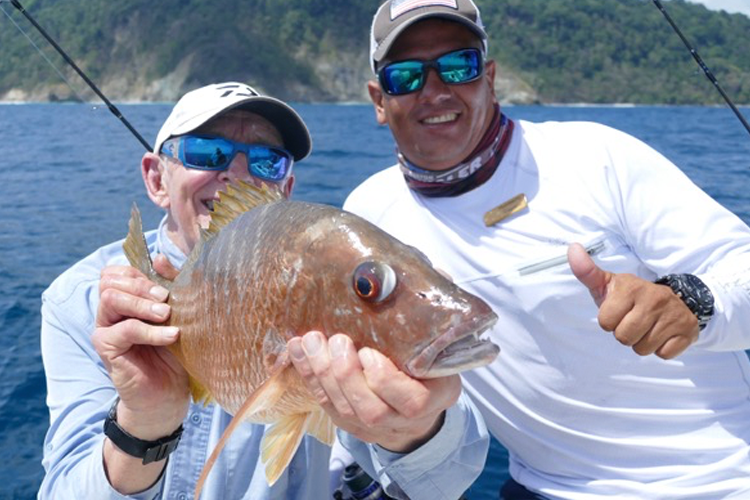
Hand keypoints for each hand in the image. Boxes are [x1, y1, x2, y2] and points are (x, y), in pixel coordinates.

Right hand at [91, 256, 188, 491]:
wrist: (167, 395)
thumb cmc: (175, 353)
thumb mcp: (178, 315)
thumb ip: (170, 287)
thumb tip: (160, 257)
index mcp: (125, 300)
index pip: (117, 271)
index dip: (139, 272)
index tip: (167, 283)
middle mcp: (110, 312)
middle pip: (111, 281)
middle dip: (142, 285)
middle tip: (168, 300)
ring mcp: (105, 330)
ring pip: (111, 298)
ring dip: (143, 304)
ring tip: (168, 315)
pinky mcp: (107, 349)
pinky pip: (124, 330)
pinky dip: (150, 330)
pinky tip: (172, 336)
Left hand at [288, 331, 460, 452]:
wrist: (419, 404)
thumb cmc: (430, 363)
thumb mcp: (440, 342)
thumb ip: (434, 315)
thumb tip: (428, 274)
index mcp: (434, 398)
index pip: (412, 402)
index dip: (385, 380)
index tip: (369, 352)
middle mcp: (403, 419)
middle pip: (371, 410)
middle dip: (347, 374)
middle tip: (337, 341)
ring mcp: (374, 426)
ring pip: (344, 408)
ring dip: (322, 373)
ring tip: (311, 341)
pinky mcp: (348, 422)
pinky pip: (325, 403)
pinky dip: (308, 376)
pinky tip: (298, 349)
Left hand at [568, 243, 698, 358]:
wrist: (676, 298)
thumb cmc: (632, 295)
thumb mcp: (608, 283)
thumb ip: (587, 271)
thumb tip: (572, 248)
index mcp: (631, 287)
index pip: (605, 322)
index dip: (609, 321)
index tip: (619, 311)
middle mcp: (654, 299)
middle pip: (623, 338)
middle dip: (625, 333)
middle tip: (633, 320)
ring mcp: (674, 315)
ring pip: (642, 349)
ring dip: (642, 342)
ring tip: (648, 326)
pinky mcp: (688, 331)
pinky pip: (663, 354)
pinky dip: (661, 348)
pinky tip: (663, 333)